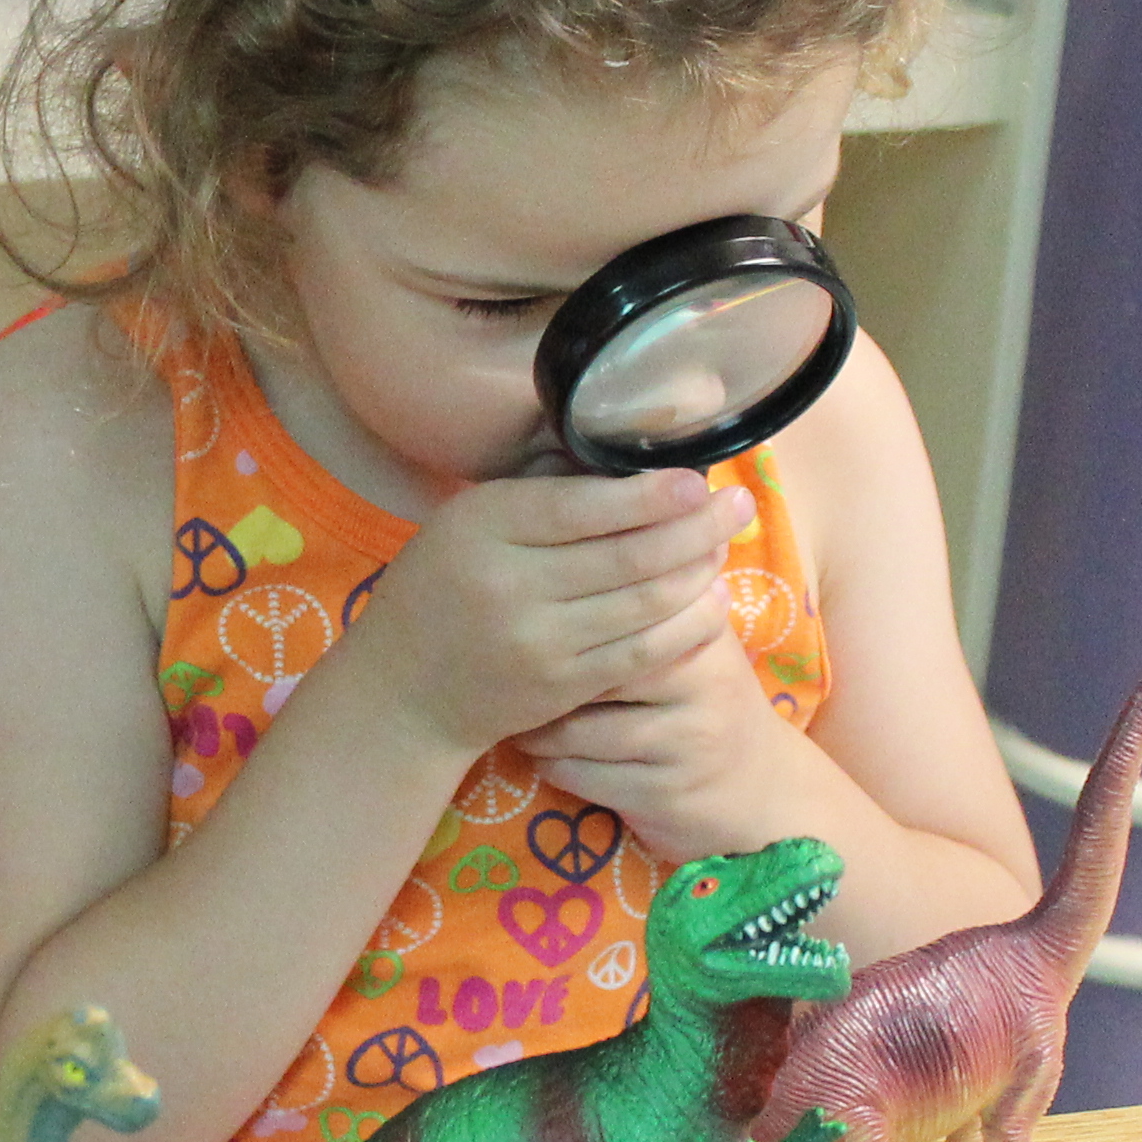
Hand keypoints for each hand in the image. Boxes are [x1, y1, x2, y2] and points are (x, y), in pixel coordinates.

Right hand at [324, 465, 745, 769]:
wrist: (404, 687)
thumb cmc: (443, 586)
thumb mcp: (467, 520)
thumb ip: (539, 492)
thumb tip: (625, 454)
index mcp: (483, 528)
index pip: (579, 507)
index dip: (647, 495)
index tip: (694, 479)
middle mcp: (510, 585)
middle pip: (626, 555)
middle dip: (696, 527)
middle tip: (737, 504)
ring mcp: (540, 642)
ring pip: (645, 603)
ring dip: (699, 571)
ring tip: (727, 544)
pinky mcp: (563, 685)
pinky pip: (643, 652)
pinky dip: (686, 625)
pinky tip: (711, 600)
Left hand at [516, 622, 811, 854]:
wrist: (761, 788)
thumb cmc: (703, 702)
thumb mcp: (690, 644)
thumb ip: (644, 600)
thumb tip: (572, 542)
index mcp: (703, 631)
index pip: (614, 613)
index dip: (560, 621)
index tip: (522, 623)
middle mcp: (703, 684)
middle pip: (588, 671)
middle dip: (539, 678)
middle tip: (505, 674)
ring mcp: (688, 743)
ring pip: (576, 731)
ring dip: (536, 730)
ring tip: (520, 717)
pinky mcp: (667, 795)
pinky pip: (581, 776)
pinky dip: (551, 766)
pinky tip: (544, 756)